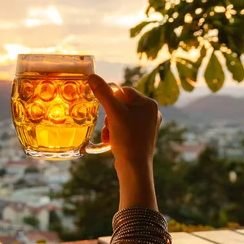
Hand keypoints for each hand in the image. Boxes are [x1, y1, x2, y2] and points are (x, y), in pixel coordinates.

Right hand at [88, 74, 161, 209]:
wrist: (134, 168)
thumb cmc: (127, 138)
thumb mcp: (113, 113)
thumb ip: (102, 93)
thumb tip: (92, 75)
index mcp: (148, 103)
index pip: (123, 91)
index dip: (111, 100)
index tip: (106, 112)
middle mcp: (151, 112)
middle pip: (121, 104)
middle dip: (110, 116)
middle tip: (109, 127)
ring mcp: (148, 125)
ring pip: (121, 117)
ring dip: (110, 125)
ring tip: (110, 136)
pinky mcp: (142, 137)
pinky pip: (125, 128)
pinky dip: (116, 133)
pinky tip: (112, 142)